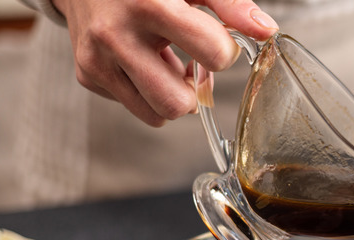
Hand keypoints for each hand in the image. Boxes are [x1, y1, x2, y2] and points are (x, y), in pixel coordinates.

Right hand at [52, 0, 278, 126]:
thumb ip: (230, 3)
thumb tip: (266, 30)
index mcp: (148, 5)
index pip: (212, 53)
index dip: (224, 51)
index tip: (217, 41)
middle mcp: (116, 35)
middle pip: (176, 104)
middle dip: (194, 93)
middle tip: (191, 65)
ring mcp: (97, 59)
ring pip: (156, 115)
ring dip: (171, 96)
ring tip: (166, 62)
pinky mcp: (87, 75)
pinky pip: (135, 106)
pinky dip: (147, 90)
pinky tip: (143, 61)